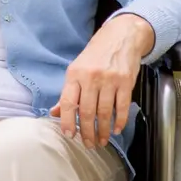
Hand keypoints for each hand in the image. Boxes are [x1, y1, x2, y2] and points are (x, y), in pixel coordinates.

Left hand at [51, 13, 153, 147]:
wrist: (121, 36)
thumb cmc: (96, 54)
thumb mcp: (77, 69)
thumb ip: (67, 92)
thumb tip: (54, 113)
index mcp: (74, 74)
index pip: (67, 102)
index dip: (67, 122)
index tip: (70, 135)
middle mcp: (90, 77)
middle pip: (86, 112)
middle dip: (87, 132)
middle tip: (89, 144)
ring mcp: (109, 79)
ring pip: (104, 112)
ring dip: (103, 131)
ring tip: (102, 141)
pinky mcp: (125, 81)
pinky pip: (121, 107)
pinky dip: (119, 121)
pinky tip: (116, 129)